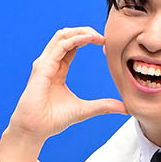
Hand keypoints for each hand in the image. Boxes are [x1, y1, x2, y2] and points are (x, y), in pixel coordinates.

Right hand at [0, 27, 126, 161]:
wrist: (35, 129)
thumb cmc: (53, 120)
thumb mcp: (85, 110)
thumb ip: (103, 106)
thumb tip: (125, 108)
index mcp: (58, 69)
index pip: (72, 45)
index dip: (87, 40)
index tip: (104, 43)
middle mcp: (50, 62)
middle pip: (67, 35)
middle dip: (85, 31)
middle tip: (103, 37)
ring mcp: (45, 63)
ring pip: (62, 36)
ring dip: (81, 32)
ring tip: (98, 36)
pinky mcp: (43, 67)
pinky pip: (60, 46)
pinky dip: (75, 39)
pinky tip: (89, 39)